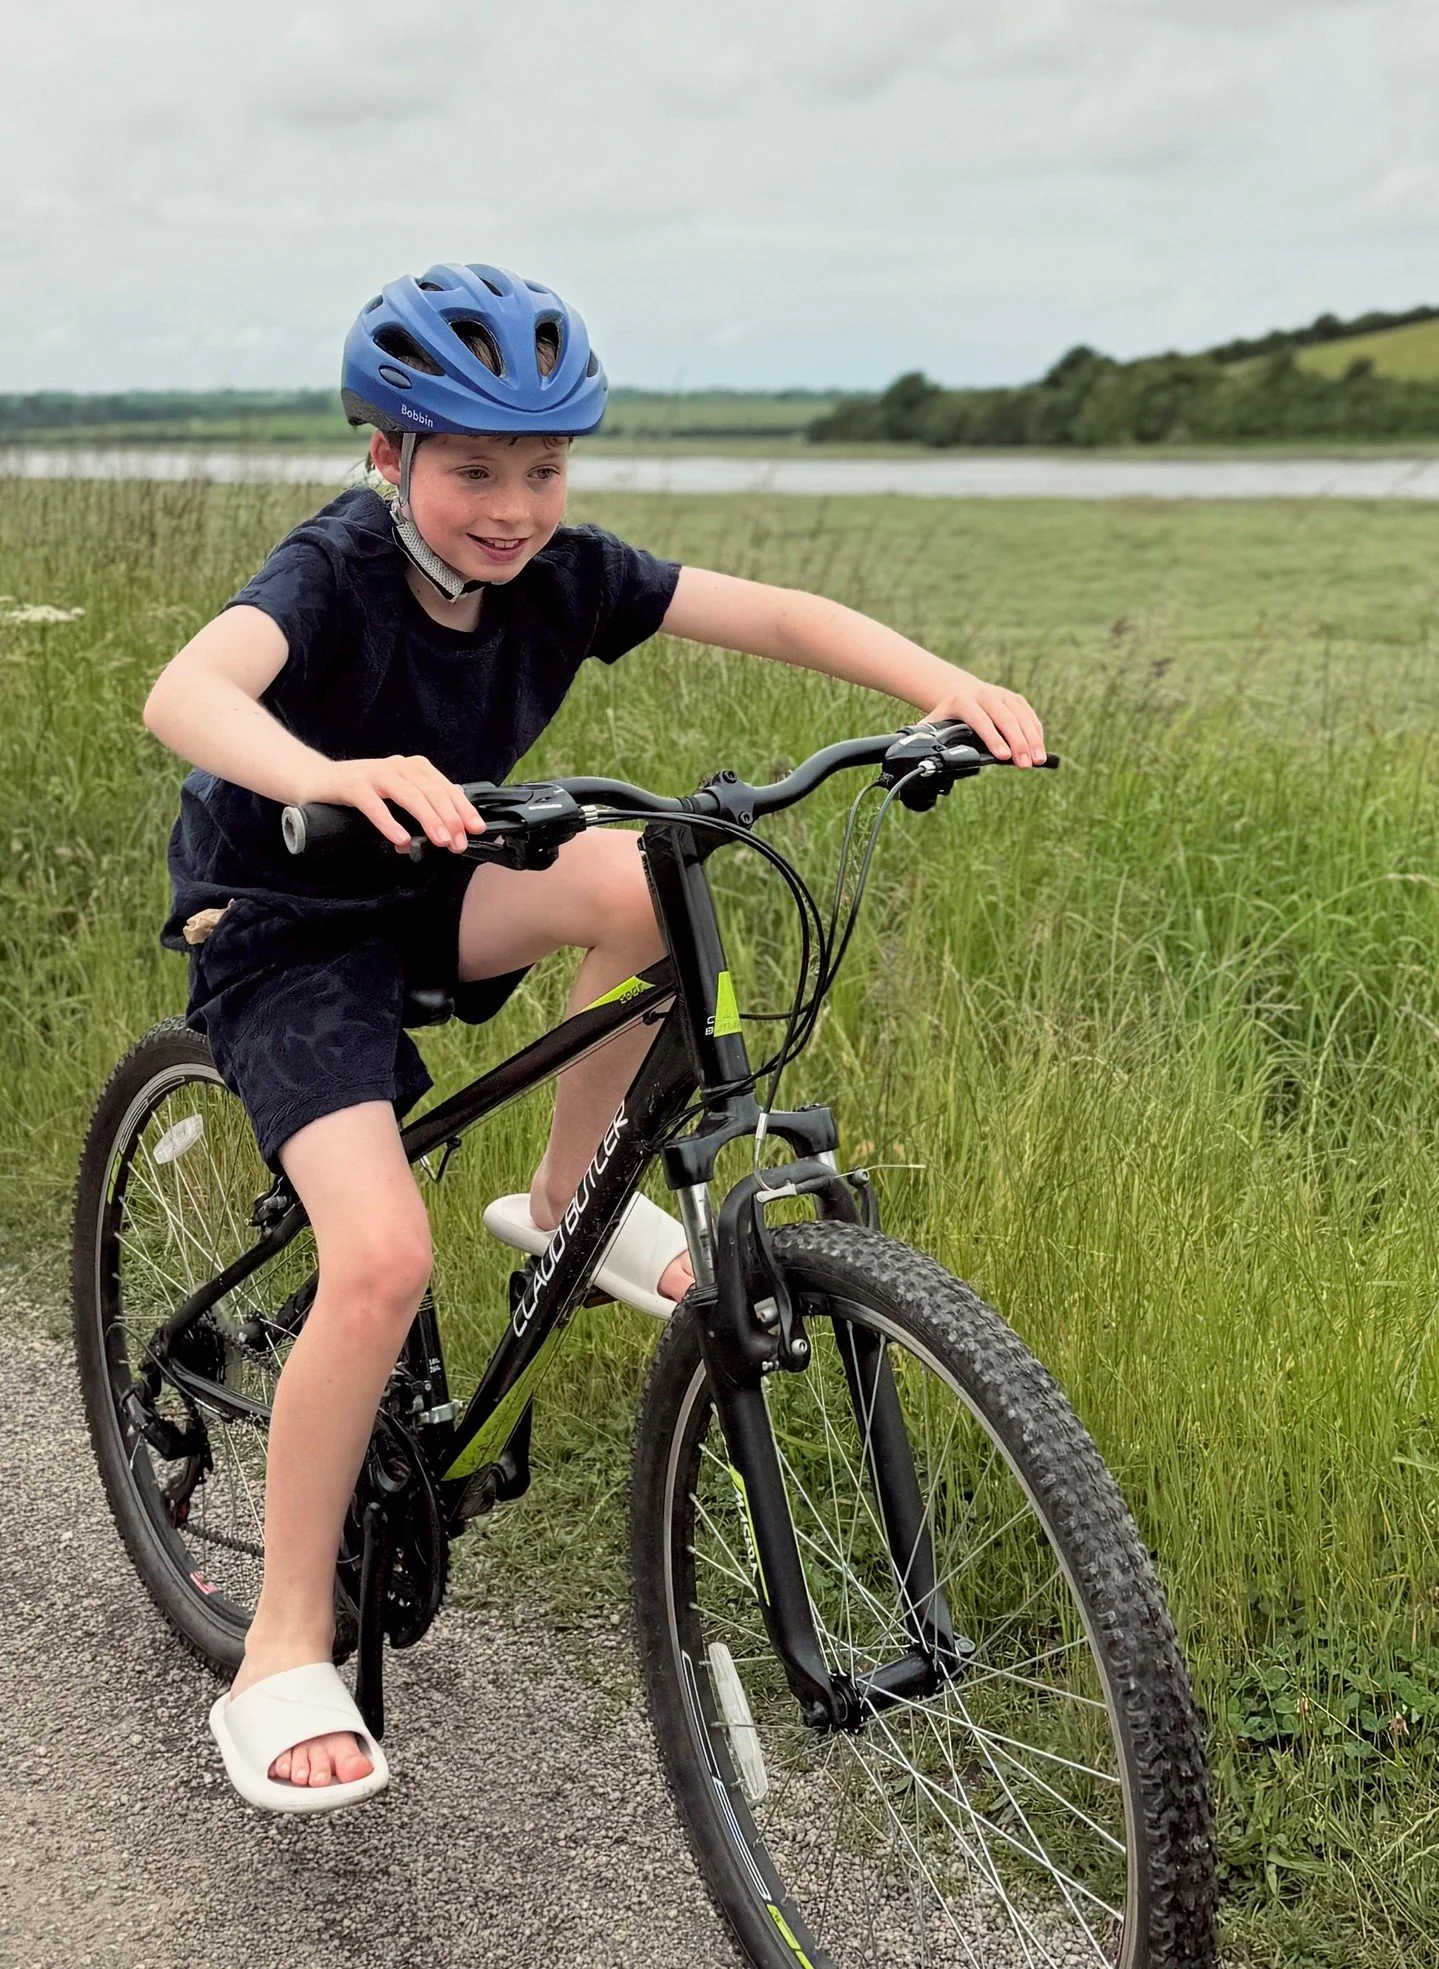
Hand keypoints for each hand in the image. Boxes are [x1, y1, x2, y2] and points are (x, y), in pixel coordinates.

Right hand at [311, 756, 484, 853]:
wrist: (315, 780)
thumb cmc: (360, 792)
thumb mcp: (395, 797)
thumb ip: (417, 812)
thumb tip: (441, 837)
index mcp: (412, 768)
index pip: (445, 787)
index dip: (463, 808)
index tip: (477, 829)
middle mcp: (397, 766)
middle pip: (431, 791)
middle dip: (450, 818)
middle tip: (459, 842)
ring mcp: (374, 773)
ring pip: (409, 795)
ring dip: (428, 819)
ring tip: (441, 841)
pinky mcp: (352, 785)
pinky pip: (374, 805)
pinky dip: (389, 822)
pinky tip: (401, 839)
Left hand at [920, 675, 1045, 767]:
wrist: (958, 690)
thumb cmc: (946, 716)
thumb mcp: (933, 724)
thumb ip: (927, 739)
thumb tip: (919, 758)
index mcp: (963, 701)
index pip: (980, 720)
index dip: (993, 738)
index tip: (1003, 757)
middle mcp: (984, 695)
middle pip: (1006, 718)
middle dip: (1018, 743)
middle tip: (1026, 764)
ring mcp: (1002, 695)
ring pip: (1021, 716)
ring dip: (1032, 739)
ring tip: (1037, 761)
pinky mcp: (1014, 698)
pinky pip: (1028, 714)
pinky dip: (1035, 731)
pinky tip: (1039, 748)